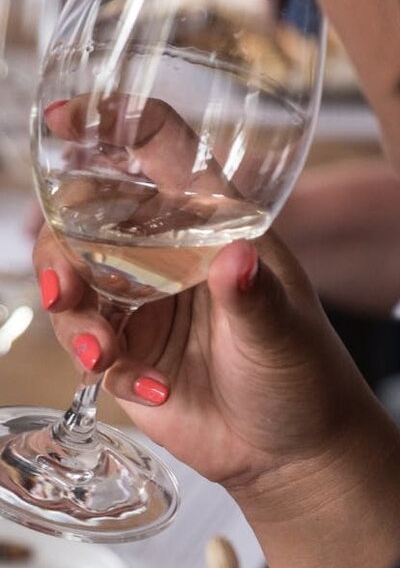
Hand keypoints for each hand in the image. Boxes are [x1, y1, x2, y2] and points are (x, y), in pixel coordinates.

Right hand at [34, 94, 399, 567]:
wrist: (289, 447)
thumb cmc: (301, 371)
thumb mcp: (283, 331)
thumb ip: (253, 297)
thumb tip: (237, 260)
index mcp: (209, 220)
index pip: (158, 149)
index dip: (112, 123)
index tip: (64, 119)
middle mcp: (166, 251)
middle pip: (88, 216)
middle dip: (63, 246)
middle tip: (68, 287)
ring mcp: (140, 300)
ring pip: (74, 280)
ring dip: (73, 314)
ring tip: (102, 353)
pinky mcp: (127, 349)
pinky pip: (87, 344)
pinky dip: (105, 366)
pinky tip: (151, 390)